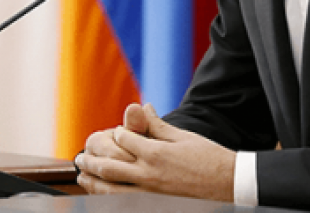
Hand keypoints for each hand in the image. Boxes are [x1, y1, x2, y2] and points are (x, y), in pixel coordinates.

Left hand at [76, 103, 235, 201]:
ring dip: (93, 182)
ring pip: (110, 189)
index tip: (113, 133)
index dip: (115, 134)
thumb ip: (157, 125)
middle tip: (79, 157)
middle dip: (90, 161)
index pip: (123, 139)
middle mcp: (148, 174)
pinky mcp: (153, 206)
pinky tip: (103, 194)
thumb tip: (142, 107)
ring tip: (83, 176)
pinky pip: (123, 202)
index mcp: (155, 152)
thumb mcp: (183, 137)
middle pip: (108, 167)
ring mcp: (149, 194)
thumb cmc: (209, 158)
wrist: (229, 184)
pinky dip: (108, 198)